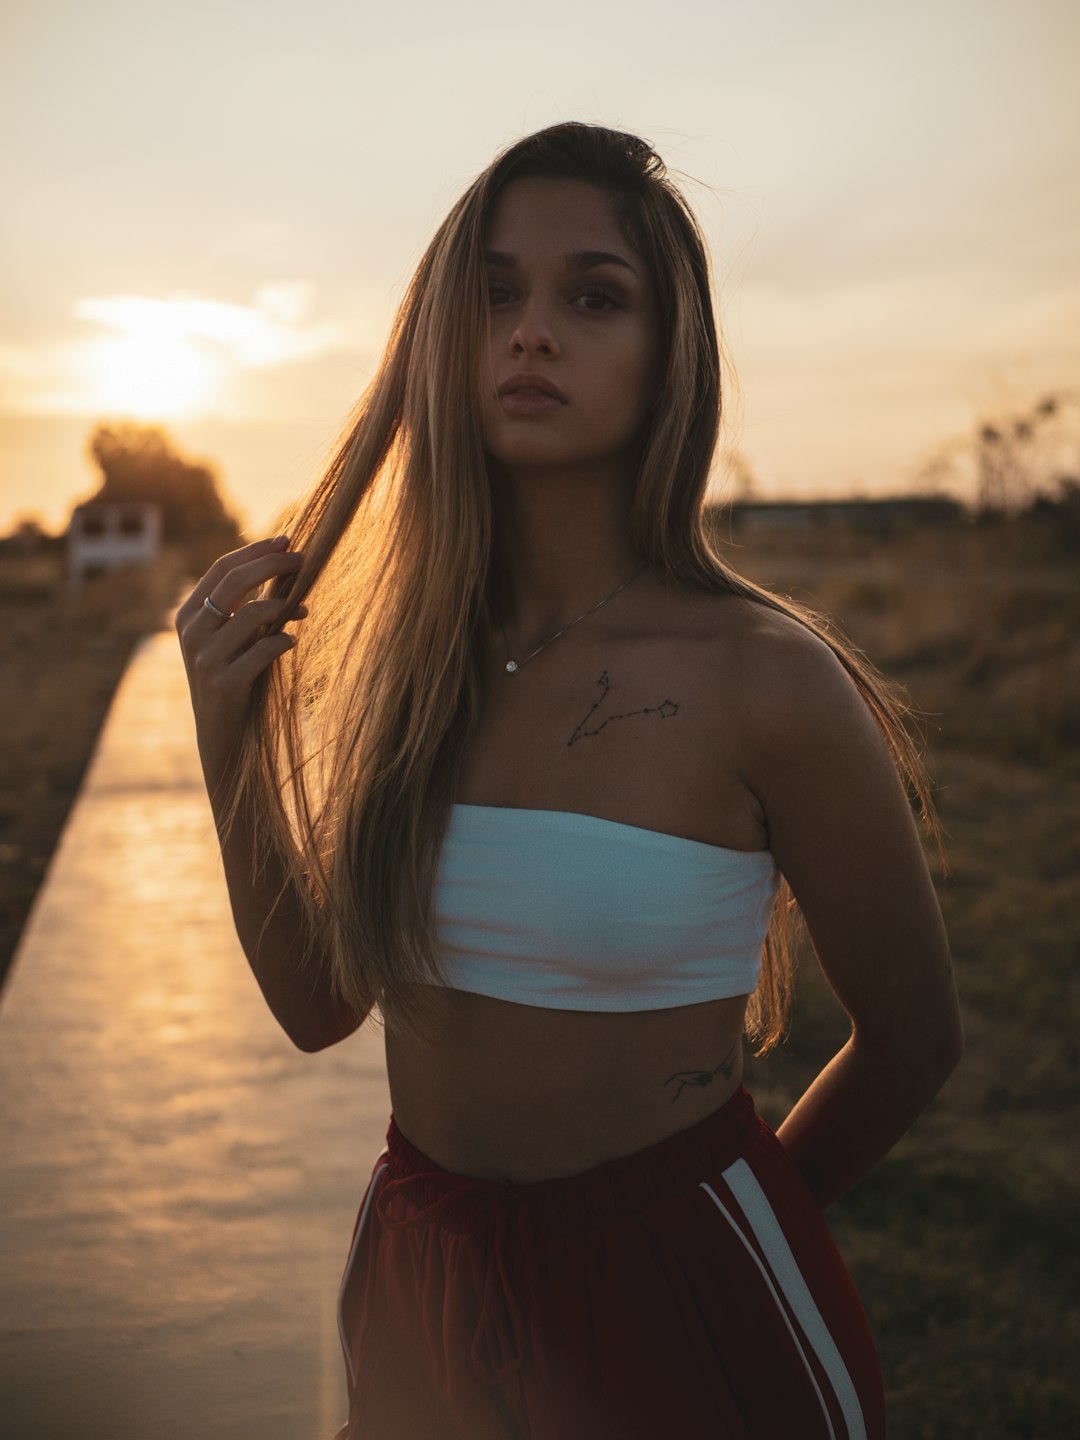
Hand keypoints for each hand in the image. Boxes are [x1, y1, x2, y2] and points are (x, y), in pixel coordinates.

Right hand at [175, 535, 306, 783]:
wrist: (222, 735)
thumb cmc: (234, 678)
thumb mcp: (232, 639)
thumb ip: (245, 607)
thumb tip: (283, 566)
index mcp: (189, 615)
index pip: (222, 569)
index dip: (256, 551)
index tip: (288, 540)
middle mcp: (191, 632)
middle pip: (235, 581)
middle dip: (274, 565)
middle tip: (305, 559)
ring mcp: (204, 658)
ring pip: (253, 613)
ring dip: (285, 606)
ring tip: (303, 609)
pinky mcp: (224, 683)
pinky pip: (263, 649)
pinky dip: (283, 641)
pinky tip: (292, 642)